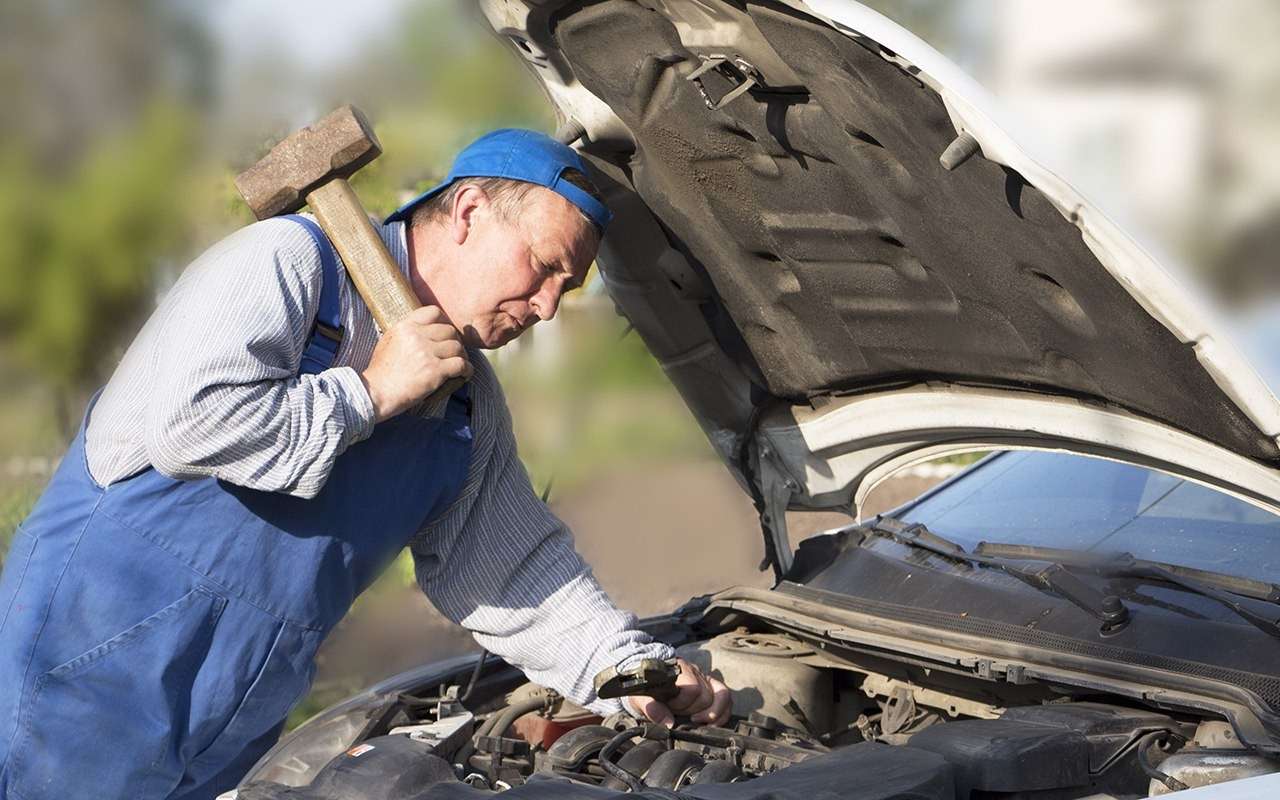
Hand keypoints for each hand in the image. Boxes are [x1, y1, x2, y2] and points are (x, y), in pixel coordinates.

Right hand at [359, 305, 470, 421]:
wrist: (376, 393)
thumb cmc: (381, 372)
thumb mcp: (389, 341)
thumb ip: (408, 333)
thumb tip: (427, 330)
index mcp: (405, 326)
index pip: (433, 312)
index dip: (443, 322)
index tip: (444, 335)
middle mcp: (416, 336)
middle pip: (449, 331)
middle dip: (454, 342)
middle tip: (453, 354)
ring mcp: (426, 353)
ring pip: (458, 347)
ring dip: (462, 357)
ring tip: (459, 366)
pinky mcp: (435, 371)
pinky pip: (461, 365)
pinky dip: (467, 370)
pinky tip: (464, 375)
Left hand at [624, 659, 730, 728]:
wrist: (647, 681)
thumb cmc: (646, 689)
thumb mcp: (640, 698)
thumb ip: (651, 708)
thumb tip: (669, 723)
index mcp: (677, 669)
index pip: (693, 688)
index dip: (683, 704)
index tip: (672, 709)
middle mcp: (695, 671)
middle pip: (706, 696)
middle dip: (693, 711)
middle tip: (680, 715)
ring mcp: (705, 678)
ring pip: (722, 695)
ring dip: (712, 713)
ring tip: (699, 722)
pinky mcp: (712, 687)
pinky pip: (727, 699)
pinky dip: (723, 714)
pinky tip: (711, 722)